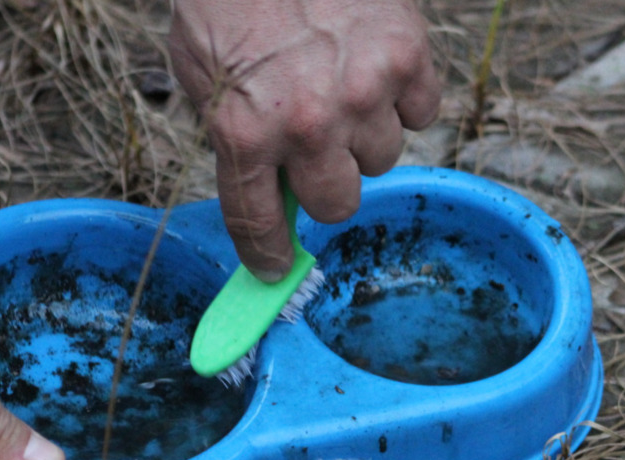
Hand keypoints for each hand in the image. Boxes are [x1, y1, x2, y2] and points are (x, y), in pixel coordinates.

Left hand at [169, 0, 440, 280]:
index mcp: (244, 131)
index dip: (267, 255)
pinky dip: (404, 99)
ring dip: (365, 137)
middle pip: (339, 204)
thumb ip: (235, 140)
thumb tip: (269, 194)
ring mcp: (363, 91)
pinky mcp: (408, 56)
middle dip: (327, 185)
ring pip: (384, 159)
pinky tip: (375, 69)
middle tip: (318, 154)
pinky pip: (422, 114)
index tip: (275, 269)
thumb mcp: (203, 78)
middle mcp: (308, 124)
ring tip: (345, 90)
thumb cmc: (227, 1)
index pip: (258, 223)